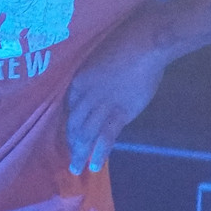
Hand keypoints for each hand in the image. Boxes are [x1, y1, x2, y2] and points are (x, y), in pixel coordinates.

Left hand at [65, 17, 168, 174]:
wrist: (145, 42)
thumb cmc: (125, 42)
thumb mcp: (100, 58)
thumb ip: (95, 74)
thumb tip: (97, 83)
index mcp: (78, 80)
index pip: (68, 107)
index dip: (66, 122)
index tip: (66, 132)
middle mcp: (85, 95)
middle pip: (73, 123)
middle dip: (70, 142)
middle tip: (67, 156)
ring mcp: (102, 105)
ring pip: (86, 134)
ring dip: (80, 153)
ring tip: (77, 169)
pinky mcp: (120, 112)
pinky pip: (106, 137)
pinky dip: (100, 152)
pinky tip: (96, 165)